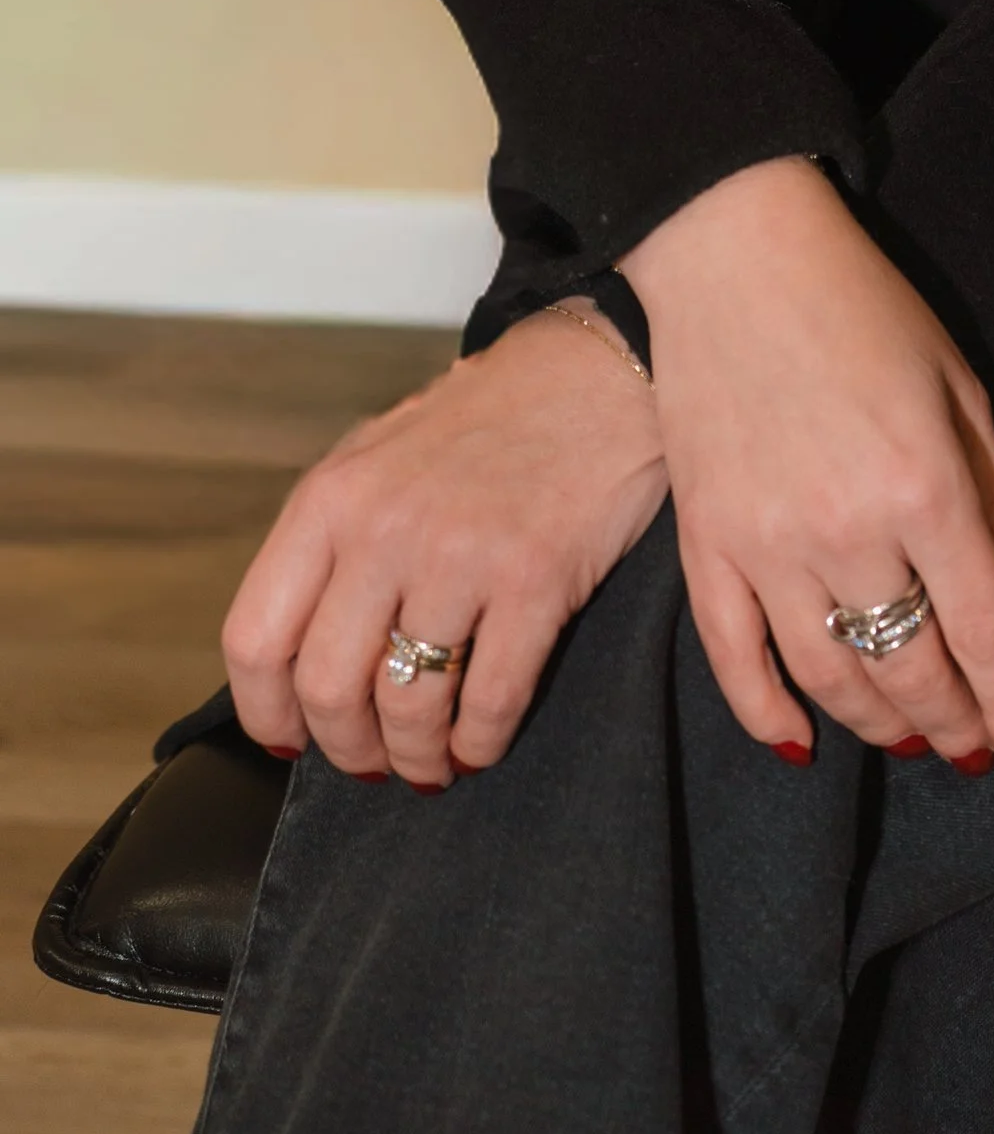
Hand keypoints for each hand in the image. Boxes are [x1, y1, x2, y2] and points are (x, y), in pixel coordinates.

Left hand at [222, 306, 667, 787]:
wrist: (597, 372)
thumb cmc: (489, 421)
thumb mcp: (381, 456)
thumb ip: (334, 542)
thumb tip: (298, 658)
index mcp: (331, 497)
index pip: (256, 638)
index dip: (268, 711)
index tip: (291, 739)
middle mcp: (384, 527)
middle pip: (328, 689)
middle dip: (349, 747)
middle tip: (374, 759)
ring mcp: (460, 554)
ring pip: (409, 707)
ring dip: (417, 756)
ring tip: (432, 761)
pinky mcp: (536, 578)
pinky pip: (490, 701)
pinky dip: (481, 742)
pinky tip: (483, 740)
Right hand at [622, 157, 993, 776]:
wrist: (731, 251)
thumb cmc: (863, 306)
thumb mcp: (961, 387)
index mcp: (925, 485)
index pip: (987, 633)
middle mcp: (846, 530)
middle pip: (913, 671)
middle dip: (957, 725)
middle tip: (980, 747)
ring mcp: (765, 545)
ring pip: (832, 680)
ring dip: (882, 727)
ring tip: (915, 742)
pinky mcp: (703, 544)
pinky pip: (735, 660)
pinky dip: (769, 717)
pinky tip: (805, 747)